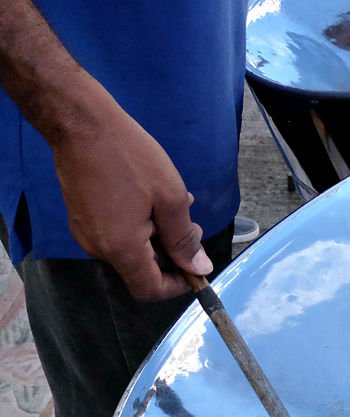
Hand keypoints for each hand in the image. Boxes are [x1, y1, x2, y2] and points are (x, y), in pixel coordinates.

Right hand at [51, 98, 212, 299]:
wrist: (81, 124)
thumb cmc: (130, 157)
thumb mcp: (171, 199)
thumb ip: (184, 240)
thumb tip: (199, 268)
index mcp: (121, 248)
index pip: (149, 290)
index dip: (177, 285)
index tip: (195, 266)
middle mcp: (98, 248)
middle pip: (141, 270)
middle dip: (171, 254)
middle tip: (190, 224)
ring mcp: (86, 234)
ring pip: (131, 251)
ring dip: (157, 236)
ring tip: (174, 204)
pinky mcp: (82, 218)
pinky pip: (116, 235)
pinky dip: (139, 226)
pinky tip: (152, 199)